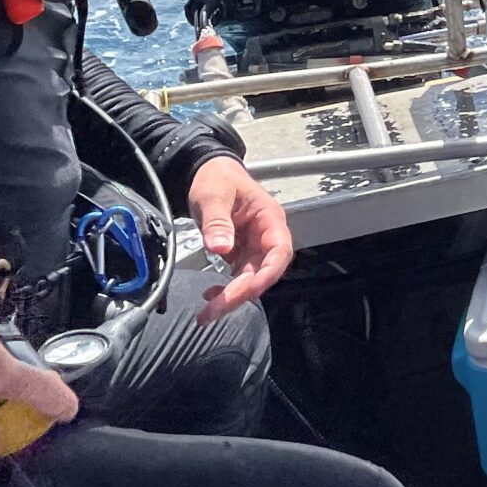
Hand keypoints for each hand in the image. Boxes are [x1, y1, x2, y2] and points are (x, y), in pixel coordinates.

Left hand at [187, 156, 293, 318]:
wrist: (208, 172)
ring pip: (250, 279)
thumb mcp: (213, 195)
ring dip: (231, 297)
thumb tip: (220, 248)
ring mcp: (254, 246)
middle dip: (240, 294)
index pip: (279, 251)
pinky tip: (209, 295)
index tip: (247, 290)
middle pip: (263, 272)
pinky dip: (225, 289)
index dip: (268, 274)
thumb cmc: (216, 179)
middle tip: (213, 311)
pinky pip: (238, 277)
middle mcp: (266, 236)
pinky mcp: (240, 253)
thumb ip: (217, 221)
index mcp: (269, 218)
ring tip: (206, 313)